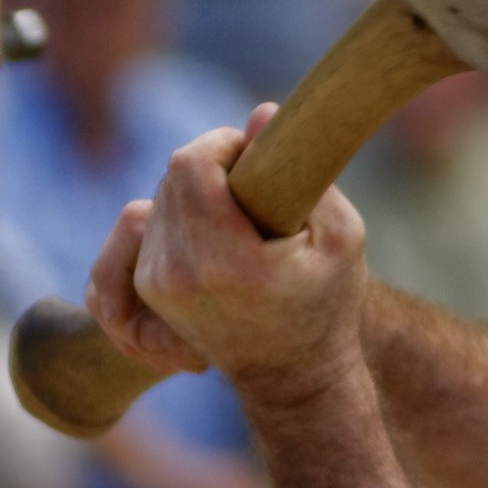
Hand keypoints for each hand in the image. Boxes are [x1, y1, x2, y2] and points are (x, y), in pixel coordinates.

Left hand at [130, 105, 369, 407]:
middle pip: (171, 177)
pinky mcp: (146, 290)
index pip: (190, 166)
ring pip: (157, 197)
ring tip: (238, 216)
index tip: (254, 156)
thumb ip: (307, 172)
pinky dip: (176, 216)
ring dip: (194, 191)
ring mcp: (157, 285)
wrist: (294, 375)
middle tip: (254, 184)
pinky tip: (213, 232)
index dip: (222, 144)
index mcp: (226, 262)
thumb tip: (263, 113)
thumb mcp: (342, 236)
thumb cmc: (328, 302)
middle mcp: (179, 275)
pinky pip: (146, 225)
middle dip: (211, 164)